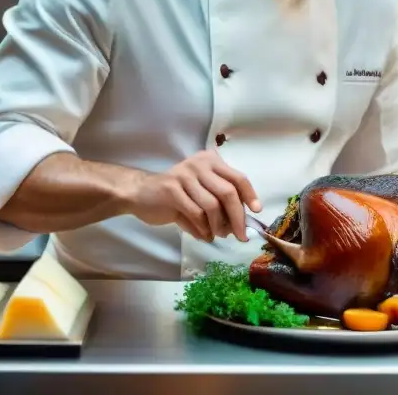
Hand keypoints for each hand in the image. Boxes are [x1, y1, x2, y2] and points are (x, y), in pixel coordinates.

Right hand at [126, 150, 261, 242]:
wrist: (140, 193)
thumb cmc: (176, 194)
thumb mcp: (201, 192)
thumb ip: (220, 203)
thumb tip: (240, 224)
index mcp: (210, 161)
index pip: (237, 177)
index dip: (250, 195)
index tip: (257, 211)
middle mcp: (199, 164)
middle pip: (228, 193)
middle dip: (238, 217)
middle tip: (241, 235)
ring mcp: (184, 175)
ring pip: (212, 206)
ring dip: (219, 226)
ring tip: (219, 235)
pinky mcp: (171, 190)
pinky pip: (195, 213)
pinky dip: (203, 228)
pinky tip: (204, 235)